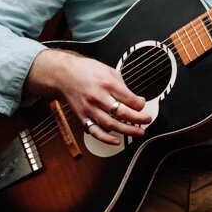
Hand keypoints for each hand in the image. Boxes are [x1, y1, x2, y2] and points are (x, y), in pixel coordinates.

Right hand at [28, 49, 152, 144]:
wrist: (64, 74)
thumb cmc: (86, 71)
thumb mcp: (109, 71)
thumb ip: (123, 86)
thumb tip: (137, 100)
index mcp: (107, 83)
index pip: (129, 99)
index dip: (140, 105)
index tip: (143, 106)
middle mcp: (98, 97)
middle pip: (122, 113)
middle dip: (138, 119)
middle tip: (147, 120)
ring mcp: (89, 108)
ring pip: (111, 124)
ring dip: (127, 131)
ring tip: (139, 132)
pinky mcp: (83, 117)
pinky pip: (95, 131)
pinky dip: (106, 139)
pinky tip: (116, 141)